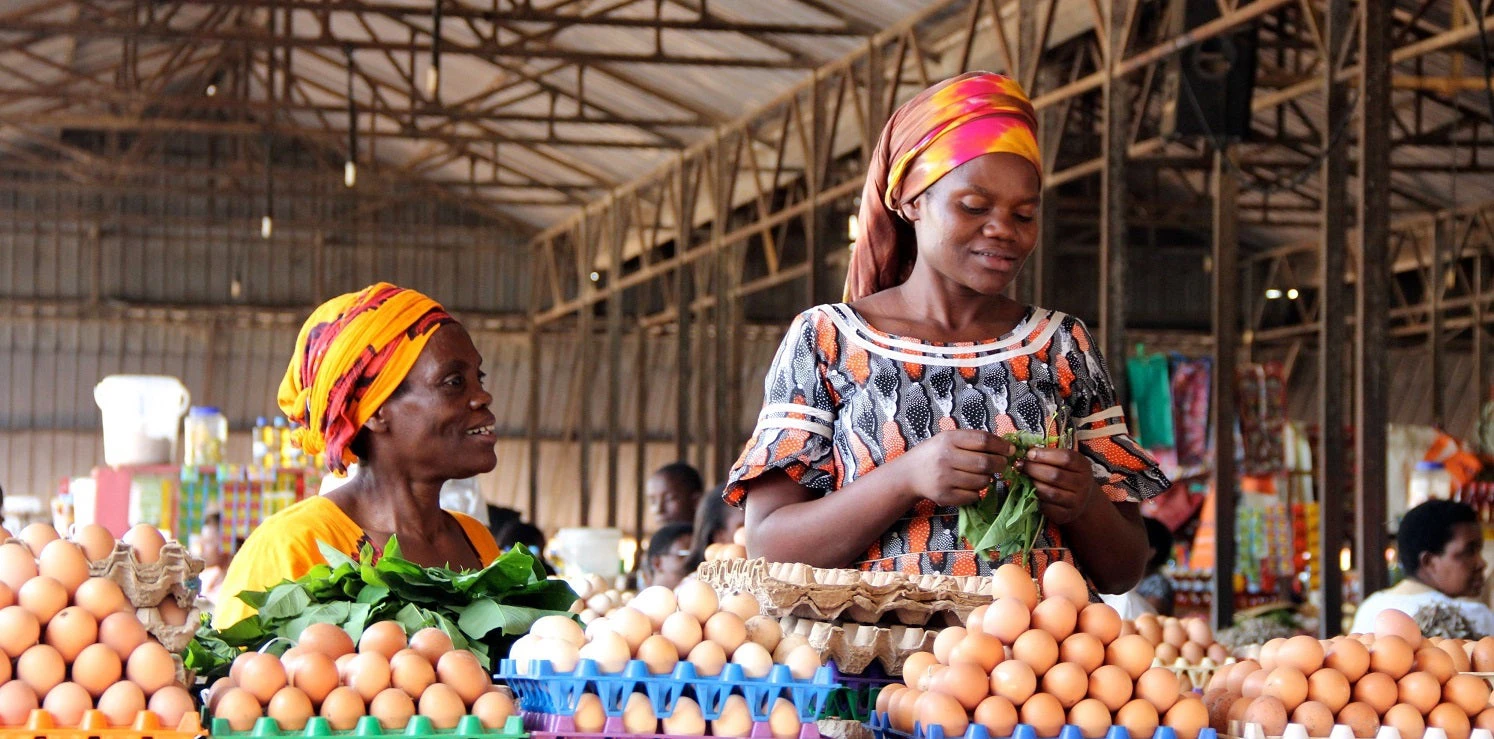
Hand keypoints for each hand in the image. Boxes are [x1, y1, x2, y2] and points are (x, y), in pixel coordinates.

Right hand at [889, 429, 1015, 507]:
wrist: (909, 474)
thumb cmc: (934, 454)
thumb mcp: (948, 439)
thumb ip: (973, 440)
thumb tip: (1006, 447)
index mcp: (948, 439)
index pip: (983, 441)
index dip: (1001, 446)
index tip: (1010, 450)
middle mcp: (945, 458)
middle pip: (985, 462)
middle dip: (1000, 464)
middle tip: (1002, 465)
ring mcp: (945, 479)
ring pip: (983, 481)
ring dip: (988, 479)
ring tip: (981, 475)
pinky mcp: (945, 496)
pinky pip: (974, 496)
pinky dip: (977, 492)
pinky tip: (970, 486)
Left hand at [1019, 447, 1101, 524]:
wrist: (1083, 499)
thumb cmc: (1070, 475)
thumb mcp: (1067, 463)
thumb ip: (1051, 456)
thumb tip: (1028, 453)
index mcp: (1083, 466)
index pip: (1066, 458)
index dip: (1045, 455)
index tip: (1029, 454)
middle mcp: (1083, 484)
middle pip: (1055, 475)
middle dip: (1033, 469)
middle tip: (1020, 465)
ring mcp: (1076, 502)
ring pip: (1050, 493)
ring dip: (1033, 484)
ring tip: (1024, 478)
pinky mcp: (1067, 515)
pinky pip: (1048, 508)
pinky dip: (1036, 500)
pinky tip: (1031, 493)